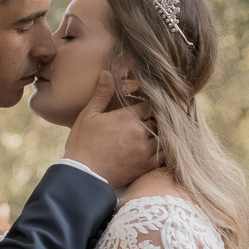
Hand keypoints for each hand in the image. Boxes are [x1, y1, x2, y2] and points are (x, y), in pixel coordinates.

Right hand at [62, 70, 159, 187]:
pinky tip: (161, 148)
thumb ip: (102, 94)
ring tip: (157, 132)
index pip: (150, 103)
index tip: (146, 105)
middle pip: (160, 119)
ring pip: (164, 136)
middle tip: (153, 118)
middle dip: (157, 117)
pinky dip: (166, 150)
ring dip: (162, 133)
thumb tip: (107, 73)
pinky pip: (165, 155)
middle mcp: (140, 132)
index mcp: (127, 117)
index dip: (149, 103)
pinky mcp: (146, 166)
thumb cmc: (83, 144)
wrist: (83, 175)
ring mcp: (145, 150)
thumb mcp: (89, 115)